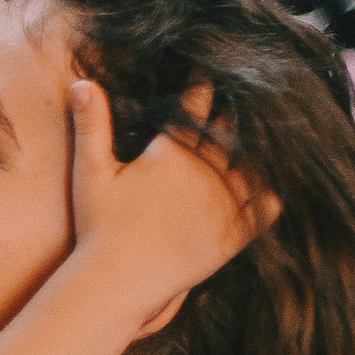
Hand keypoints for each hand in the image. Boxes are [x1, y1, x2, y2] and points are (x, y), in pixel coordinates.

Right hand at [66, 79, 278, 318]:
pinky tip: (272, 183)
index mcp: (173, 152)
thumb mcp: (89, 172)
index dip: (203, 86)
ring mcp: (226, 202)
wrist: (120, 280)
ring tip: (264, 135)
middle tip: (241, 97)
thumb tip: (81, 81)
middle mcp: (207, 171)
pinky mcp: (236, 232)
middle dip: (233, 112)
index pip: (196, 105)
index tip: (209, 73)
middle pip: (229, 129)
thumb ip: (90, 125)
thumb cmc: (99, 227)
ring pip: (254, 162)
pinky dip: (273, 190)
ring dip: (258, 148)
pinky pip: (268, 205)